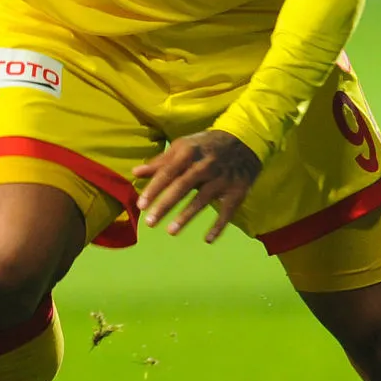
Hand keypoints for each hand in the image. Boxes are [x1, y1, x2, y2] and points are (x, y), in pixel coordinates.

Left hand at [133, 130, 261, 243]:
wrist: (244, 140)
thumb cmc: (205, 147)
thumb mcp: (183, 147)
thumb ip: (160, 162)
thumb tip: (135, 172)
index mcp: (189, 153)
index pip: (168, 172)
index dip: (154, 189)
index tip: (140, 206)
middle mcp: (206, 165)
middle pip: (182, 186)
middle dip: (165, 205)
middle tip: (150, 223)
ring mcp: (222, 178)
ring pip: (202, 200)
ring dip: (186, 216)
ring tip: (171, 232)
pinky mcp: (237, 190)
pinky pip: (227, 211)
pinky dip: (219, 225)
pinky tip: (208, 240)